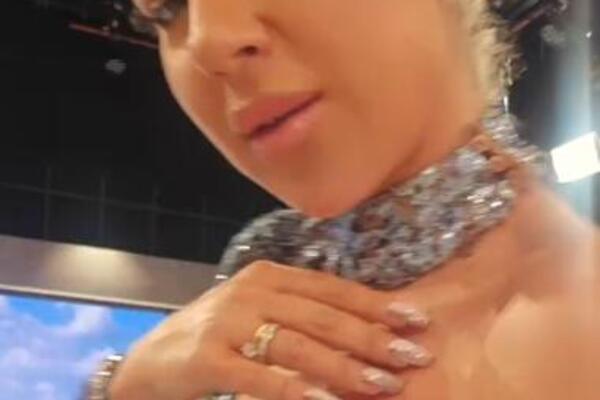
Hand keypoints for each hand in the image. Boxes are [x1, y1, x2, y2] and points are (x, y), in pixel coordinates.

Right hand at [109, 260, 432, 399]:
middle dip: (371, 337)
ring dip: (344, 367)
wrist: (151, 360)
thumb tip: (364, 332)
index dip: (375, 304)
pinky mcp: (206, 358)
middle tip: (412, 355)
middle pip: (321, 316)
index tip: (415, 320)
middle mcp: (250, 291)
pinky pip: (259, 377)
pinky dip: (295, 391)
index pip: (331, 289)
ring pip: (296, 345)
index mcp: (268, 275)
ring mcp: (226, 322)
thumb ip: (302, 316)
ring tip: (383, 384)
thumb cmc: (216, 335)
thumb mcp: (259, 314)